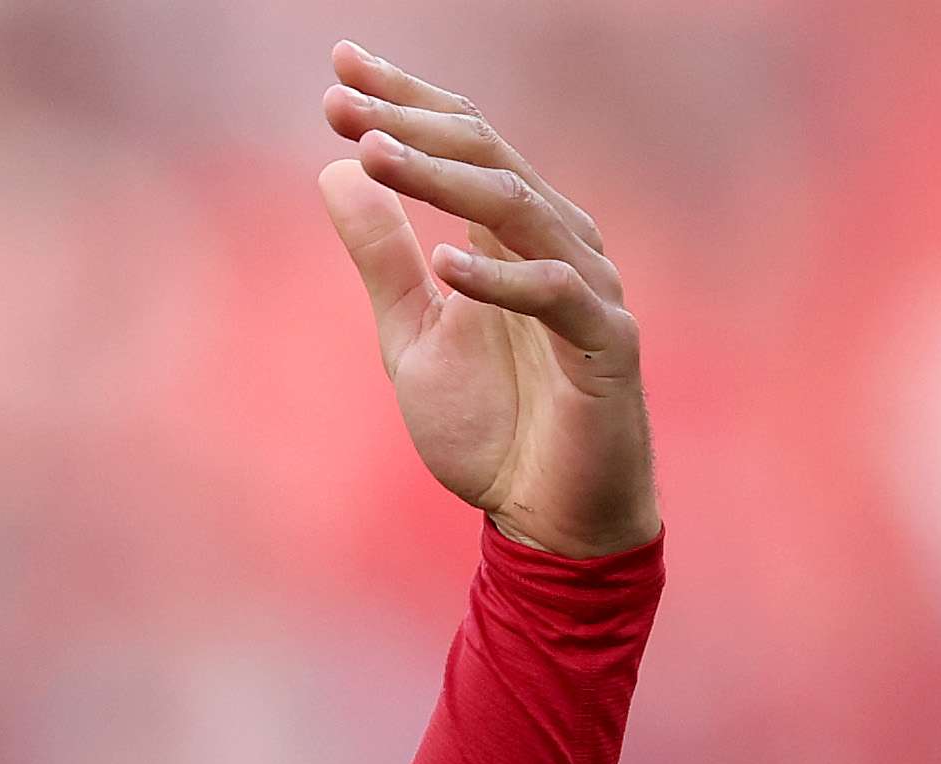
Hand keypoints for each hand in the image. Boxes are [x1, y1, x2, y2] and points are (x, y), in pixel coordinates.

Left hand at [316, 41, 659, 558]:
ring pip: (515, 208)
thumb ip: (380, 256)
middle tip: (341, 98)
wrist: (546, 518)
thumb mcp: (411, 336)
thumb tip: (334, 170)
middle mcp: (554, 240)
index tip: (337, 69)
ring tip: (374, 153)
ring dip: (442, 179)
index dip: (403, 101)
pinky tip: (445, 264)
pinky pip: (555, 295)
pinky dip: (500, 278)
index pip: (461, 142)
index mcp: (510, 231)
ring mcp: (587, 286)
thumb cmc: (490, 426)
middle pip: (486, 153)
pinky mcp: (606, 344)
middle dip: (411, 121)